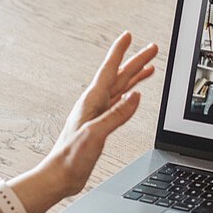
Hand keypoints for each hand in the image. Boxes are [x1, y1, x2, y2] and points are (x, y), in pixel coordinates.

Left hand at [48, 32, 157, 195]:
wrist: (61, 176)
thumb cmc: (71, 157)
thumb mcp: (95, 134)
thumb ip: (116, 115)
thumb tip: (135, 96)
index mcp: (92, 101)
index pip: (109, 70)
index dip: (119, 52)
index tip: (128, 36)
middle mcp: (94, 104)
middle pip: (119, 76)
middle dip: (136, 61)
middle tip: (152, 49)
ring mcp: (97, 114)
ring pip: (121, 88)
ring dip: (135, 76)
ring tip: (149, 68)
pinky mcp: (100, 125)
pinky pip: (118, 103)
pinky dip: (129, 95)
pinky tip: (134, 94)